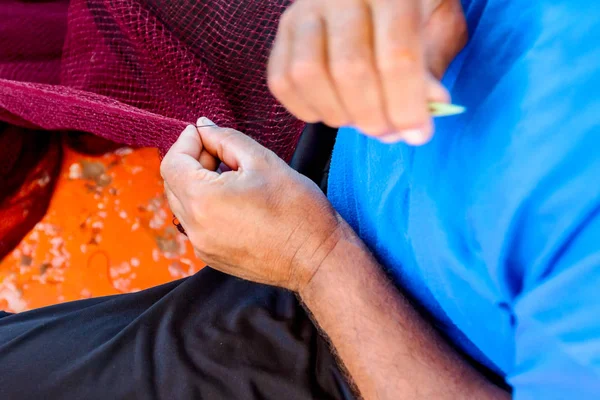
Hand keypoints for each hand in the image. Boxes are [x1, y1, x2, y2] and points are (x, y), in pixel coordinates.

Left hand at [160, 119, 343, 290]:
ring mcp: (202, 246)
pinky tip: (233, 199)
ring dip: (197, 183)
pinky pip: (196, 224)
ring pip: (183, 205)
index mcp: (203, 201)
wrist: (317, 258)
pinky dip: (205, 205)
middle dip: (190, 161)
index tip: (202, 131)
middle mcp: (194, 228)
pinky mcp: (213, 257)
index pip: (172, 163)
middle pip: (173, 184)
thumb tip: (202, 127)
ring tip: (230, 174)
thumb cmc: (297, 209)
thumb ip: (225, 138)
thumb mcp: (262, 161)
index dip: (185, 142)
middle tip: (220, 150)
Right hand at [268, 0, 466, 143]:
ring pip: (307, 75)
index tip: (418, 134)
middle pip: (349, 70)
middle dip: (372, 117)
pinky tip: (331, 110)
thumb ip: (433, 65)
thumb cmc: (412, 8)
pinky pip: (281, 80)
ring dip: (337, 113)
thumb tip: (431, 105)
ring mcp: (306, 11)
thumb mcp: (439, 26)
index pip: (396, 58)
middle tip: (389, 132)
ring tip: (359, 120)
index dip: (407, 107)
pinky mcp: (284, 30)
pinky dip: (305, 108)